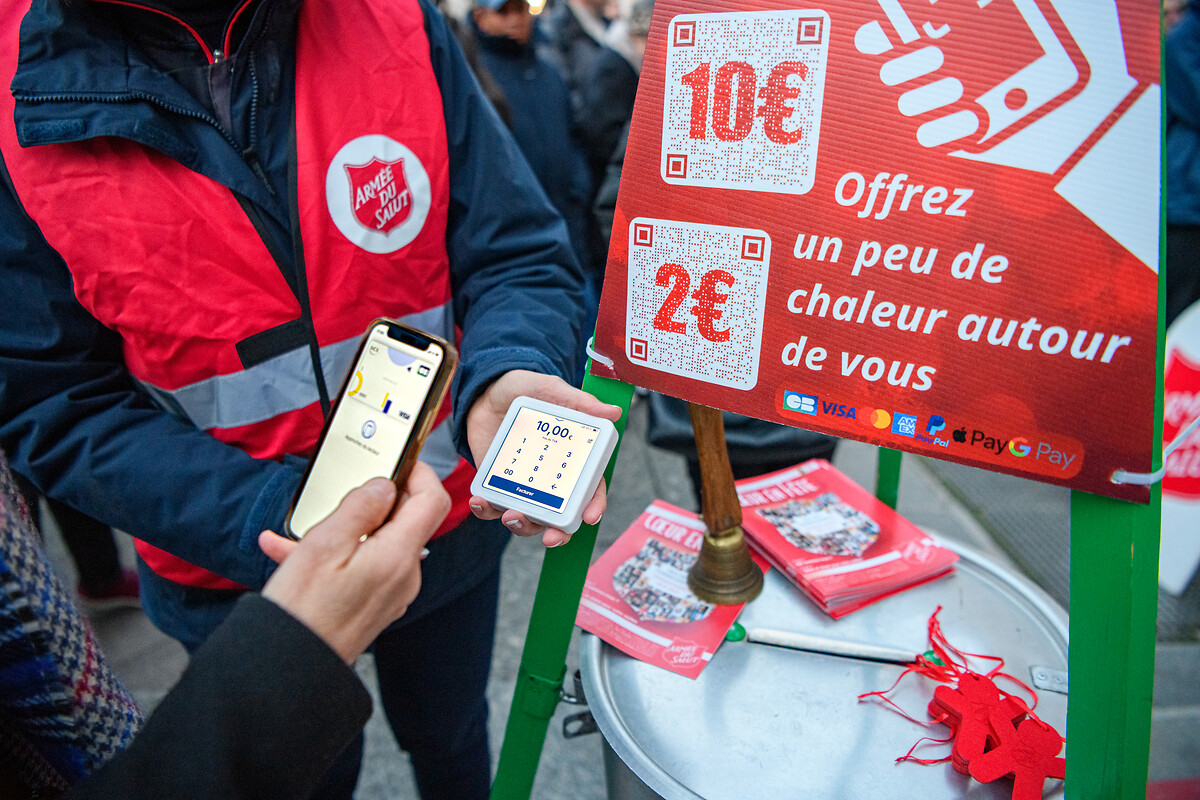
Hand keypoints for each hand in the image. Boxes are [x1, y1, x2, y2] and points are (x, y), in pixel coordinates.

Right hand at [258, 463, 449, 663]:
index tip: (398, 459)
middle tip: (334, 497)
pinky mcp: (373, 606)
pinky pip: (359, 568)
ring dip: (338, 532)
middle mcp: (404, 576)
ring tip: (294, 534)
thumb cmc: (303, 611)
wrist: (289, 672)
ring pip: (373, 544)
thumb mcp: (325, 544)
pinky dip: (332, 557)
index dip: (420, 473)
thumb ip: (361, 507)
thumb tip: (385, 485)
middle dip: (366, 504)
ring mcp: (391, 593)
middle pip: (401, 521)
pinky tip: (288, 554)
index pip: (433, 501)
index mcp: (399, 556)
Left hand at [466, 370, 621, 547]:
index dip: (593, 507)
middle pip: (561, 518)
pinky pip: (492, 508)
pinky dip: (486, 510)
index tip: (589, 517)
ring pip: (528, 519)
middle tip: (550, 537)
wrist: (485, 391)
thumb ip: (579, 402)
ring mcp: (523, 486)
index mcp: (572, 462)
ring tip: (511, 515)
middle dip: (558, 534)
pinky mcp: (496, 485)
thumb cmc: (524, 390)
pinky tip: (480, 501)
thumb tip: (613, 413)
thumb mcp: (550, 390)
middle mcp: (550, 481)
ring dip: (522, 526)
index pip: (590, 491)